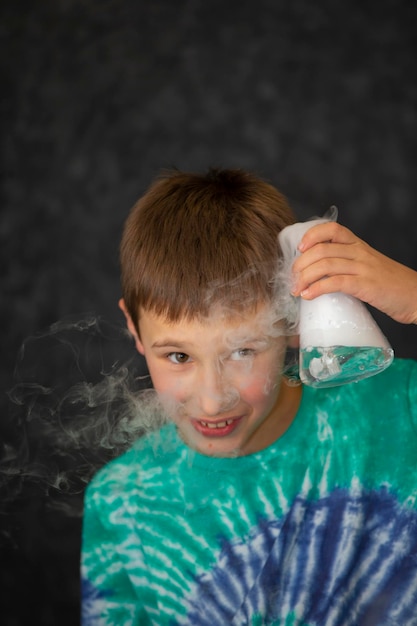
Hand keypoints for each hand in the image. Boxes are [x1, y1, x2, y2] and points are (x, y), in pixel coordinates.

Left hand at [291, 221, 416, 324]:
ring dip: (304, 278)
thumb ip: (346, 265)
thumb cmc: (389, 285)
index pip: (332, 229)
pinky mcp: (366, 285)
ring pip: (325, 264)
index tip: (300, 248)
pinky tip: (308, 296)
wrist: (416, 296)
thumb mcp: (367, 267)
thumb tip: (316, 274)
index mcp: (359, 245)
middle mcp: (360, 252)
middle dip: (300, 264)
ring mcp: (363, 268)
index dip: (312, 235)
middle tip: (292, 278)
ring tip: (296, 290)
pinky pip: (336, 282)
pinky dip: (317, 288)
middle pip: (322, 249)